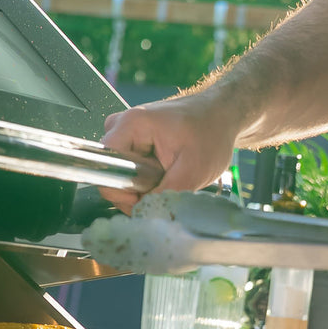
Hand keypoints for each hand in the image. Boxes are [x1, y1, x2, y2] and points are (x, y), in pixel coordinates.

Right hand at [99, 93, 243, 212]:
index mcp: (131, 124)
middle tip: (164, 189)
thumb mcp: (194, 169)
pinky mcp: (134, 140)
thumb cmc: (211, 132)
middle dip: (135, 189)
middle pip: (112, 171)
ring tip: (169, 178)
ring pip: (122, 172)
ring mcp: (127, 132)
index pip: (105, 165)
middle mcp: (121, 125)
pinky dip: (147, 178)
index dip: (121, 190)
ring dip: (143, 185)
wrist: (221, 115)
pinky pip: (130, 167)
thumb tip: (146, 213)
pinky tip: (166, 174)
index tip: (143, 199)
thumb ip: (166, 193)